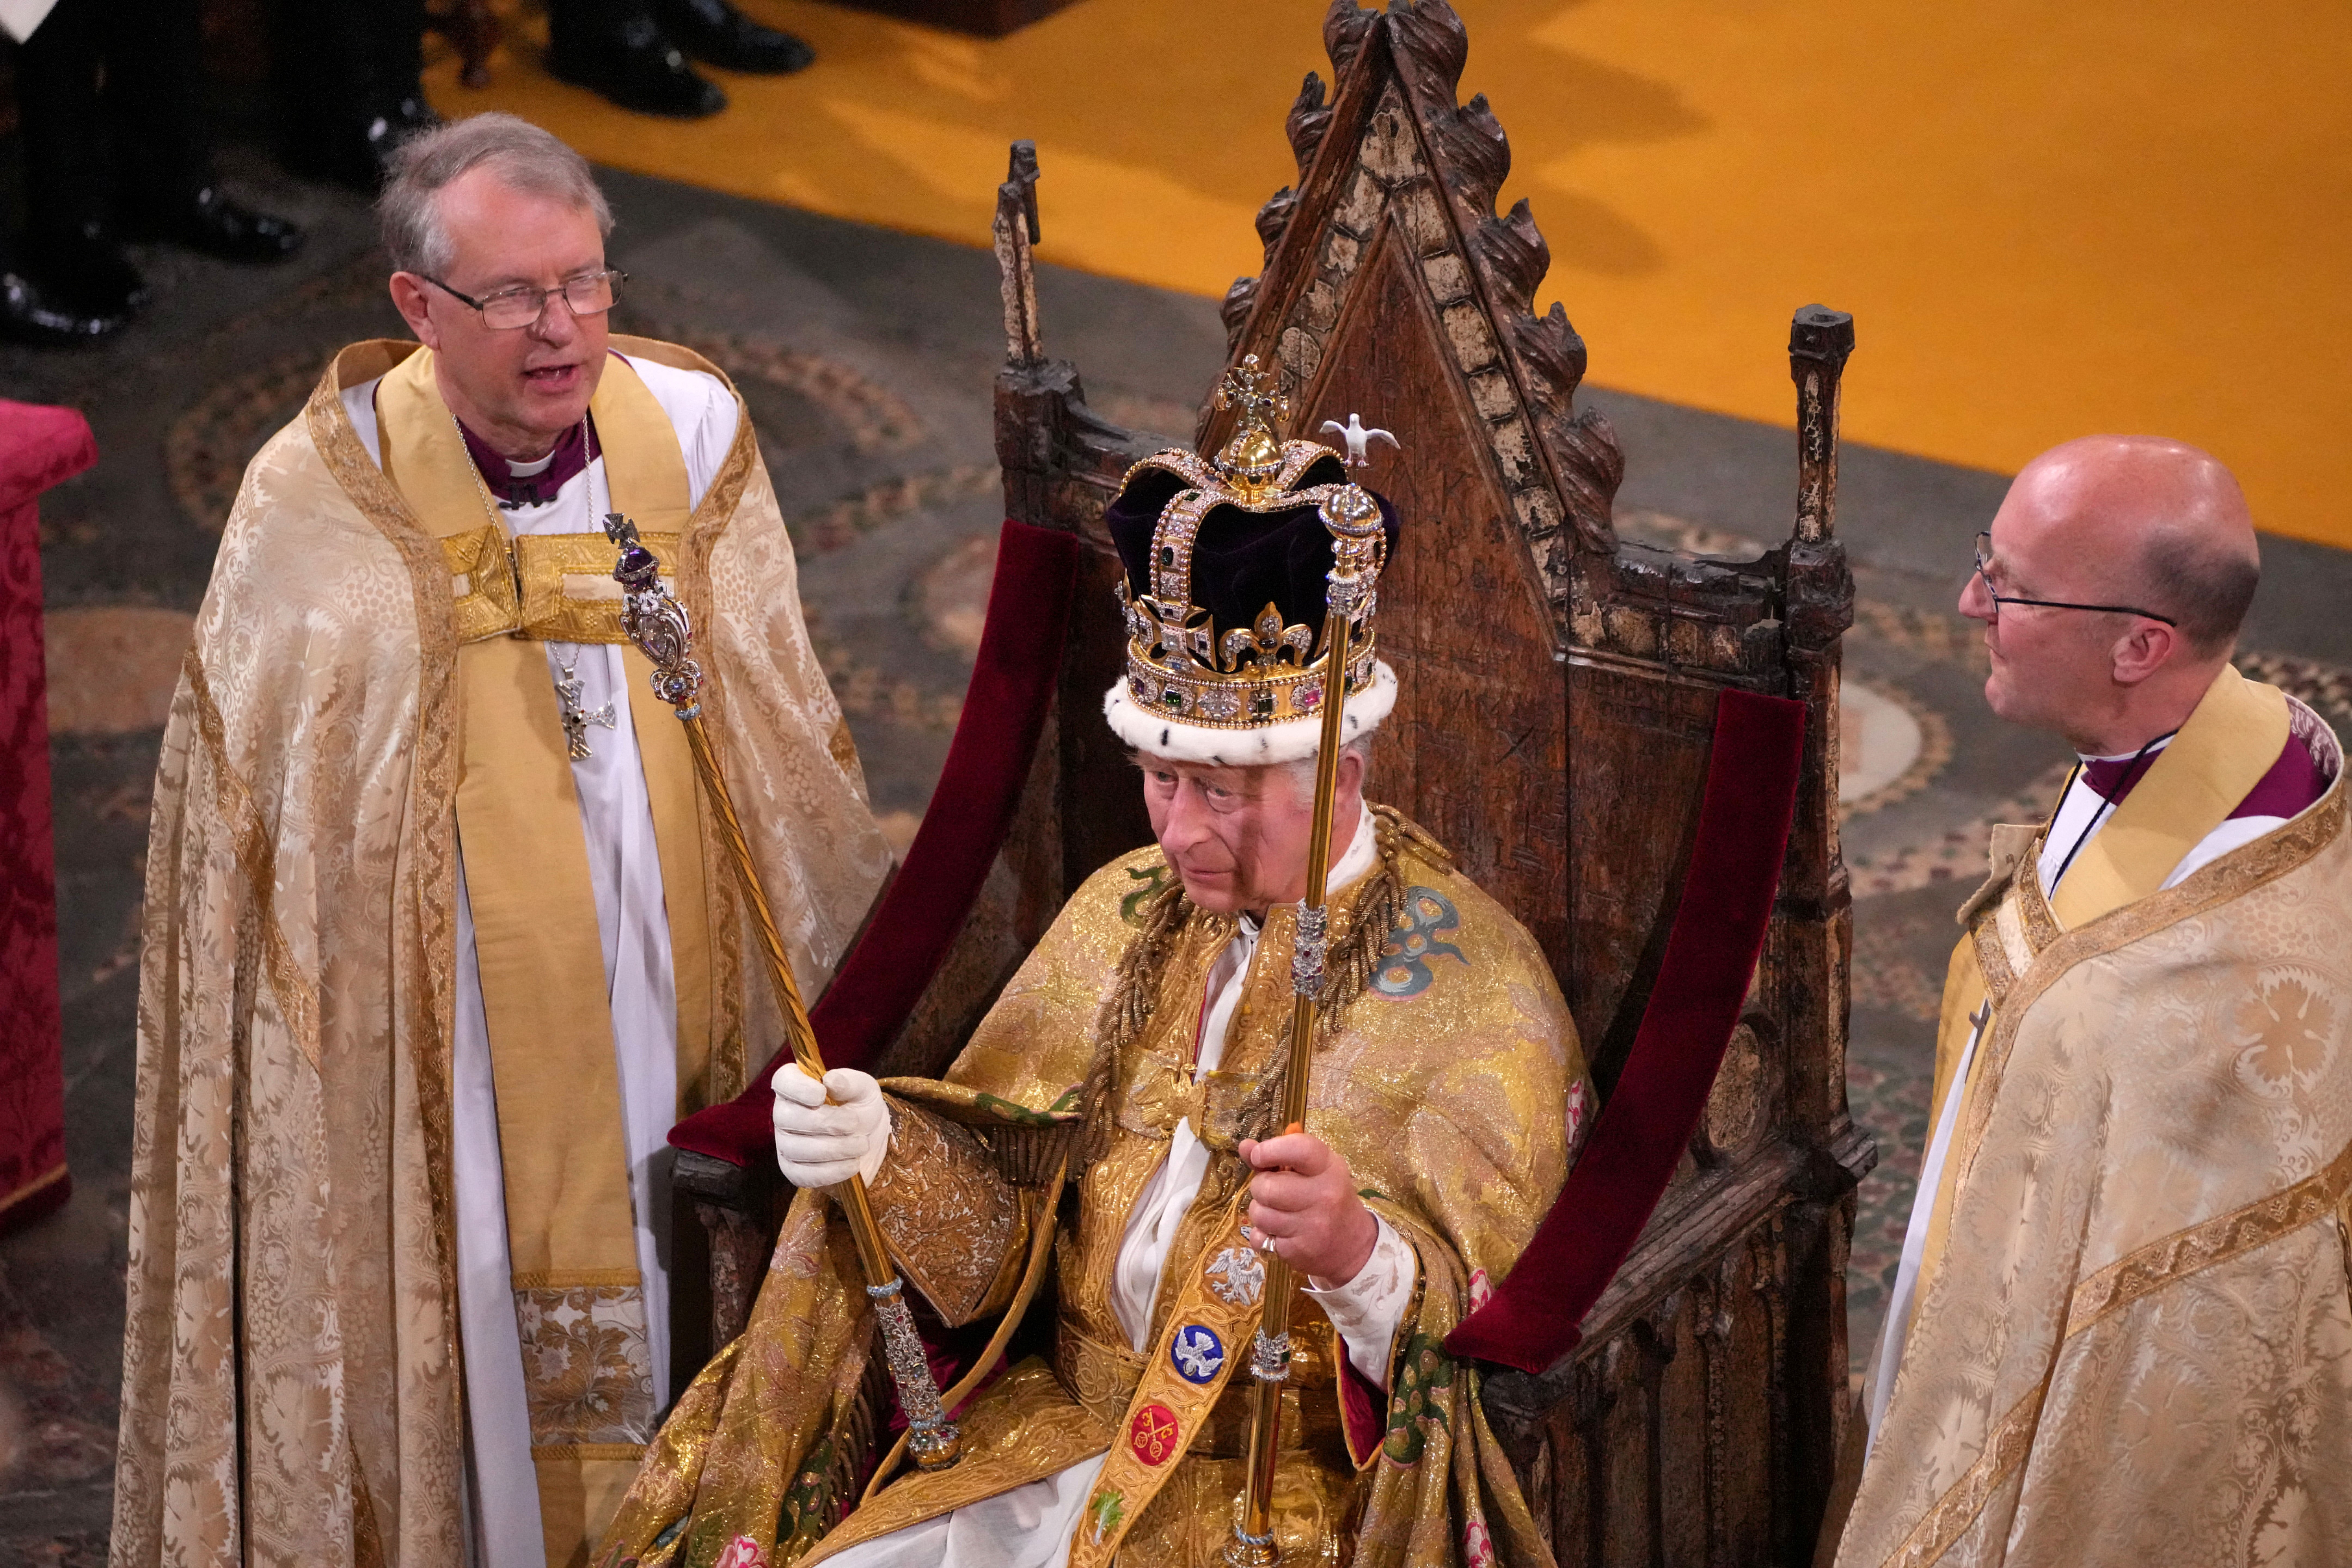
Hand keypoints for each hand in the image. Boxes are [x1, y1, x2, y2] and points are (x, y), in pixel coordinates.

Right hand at [772, 1064, 888, 1187]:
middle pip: (786, 1117)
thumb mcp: (864, 1090)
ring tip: (861, 1145)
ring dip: (833, 1148)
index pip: (783, 1081)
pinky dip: (831, 1171)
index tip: (821, 1093)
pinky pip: (802, 1174)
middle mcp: (785, 1114)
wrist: (869, 1142)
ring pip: (795, 1148)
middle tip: (853, 1123)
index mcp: (798, 1087)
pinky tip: (852, 1164)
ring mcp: (785, 1143)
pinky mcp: (793, 1170)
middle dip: (824, 1122)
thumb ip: (850, 1082)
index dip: (797, 1087)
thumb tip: (830, 1080)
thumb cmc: (861, 1109)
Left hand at [1238, 1130, 1378, 1287]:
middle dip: (1260, 1187)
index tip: (1258, 1156)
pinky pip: (1259, 1239)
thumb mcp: (1313, 1170)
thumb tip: (1245, 1146)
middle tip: (1271, 1191)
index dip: (1270, 1150)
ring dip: (1260, 1212)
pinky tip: (1279, 1233)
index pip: (1298, 1149)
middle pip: (1267, 1187)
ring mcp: (1313, 1226)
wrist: (1352, 1245)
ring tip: (1276, 1212)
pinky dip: (1262, 1236)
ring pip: (1260, 1214)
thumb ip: (1277, 1157)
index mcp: (1329, 1168)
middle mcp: (1324, 1195)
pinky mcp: (1299, 1251)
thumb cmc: (1328, 1198)